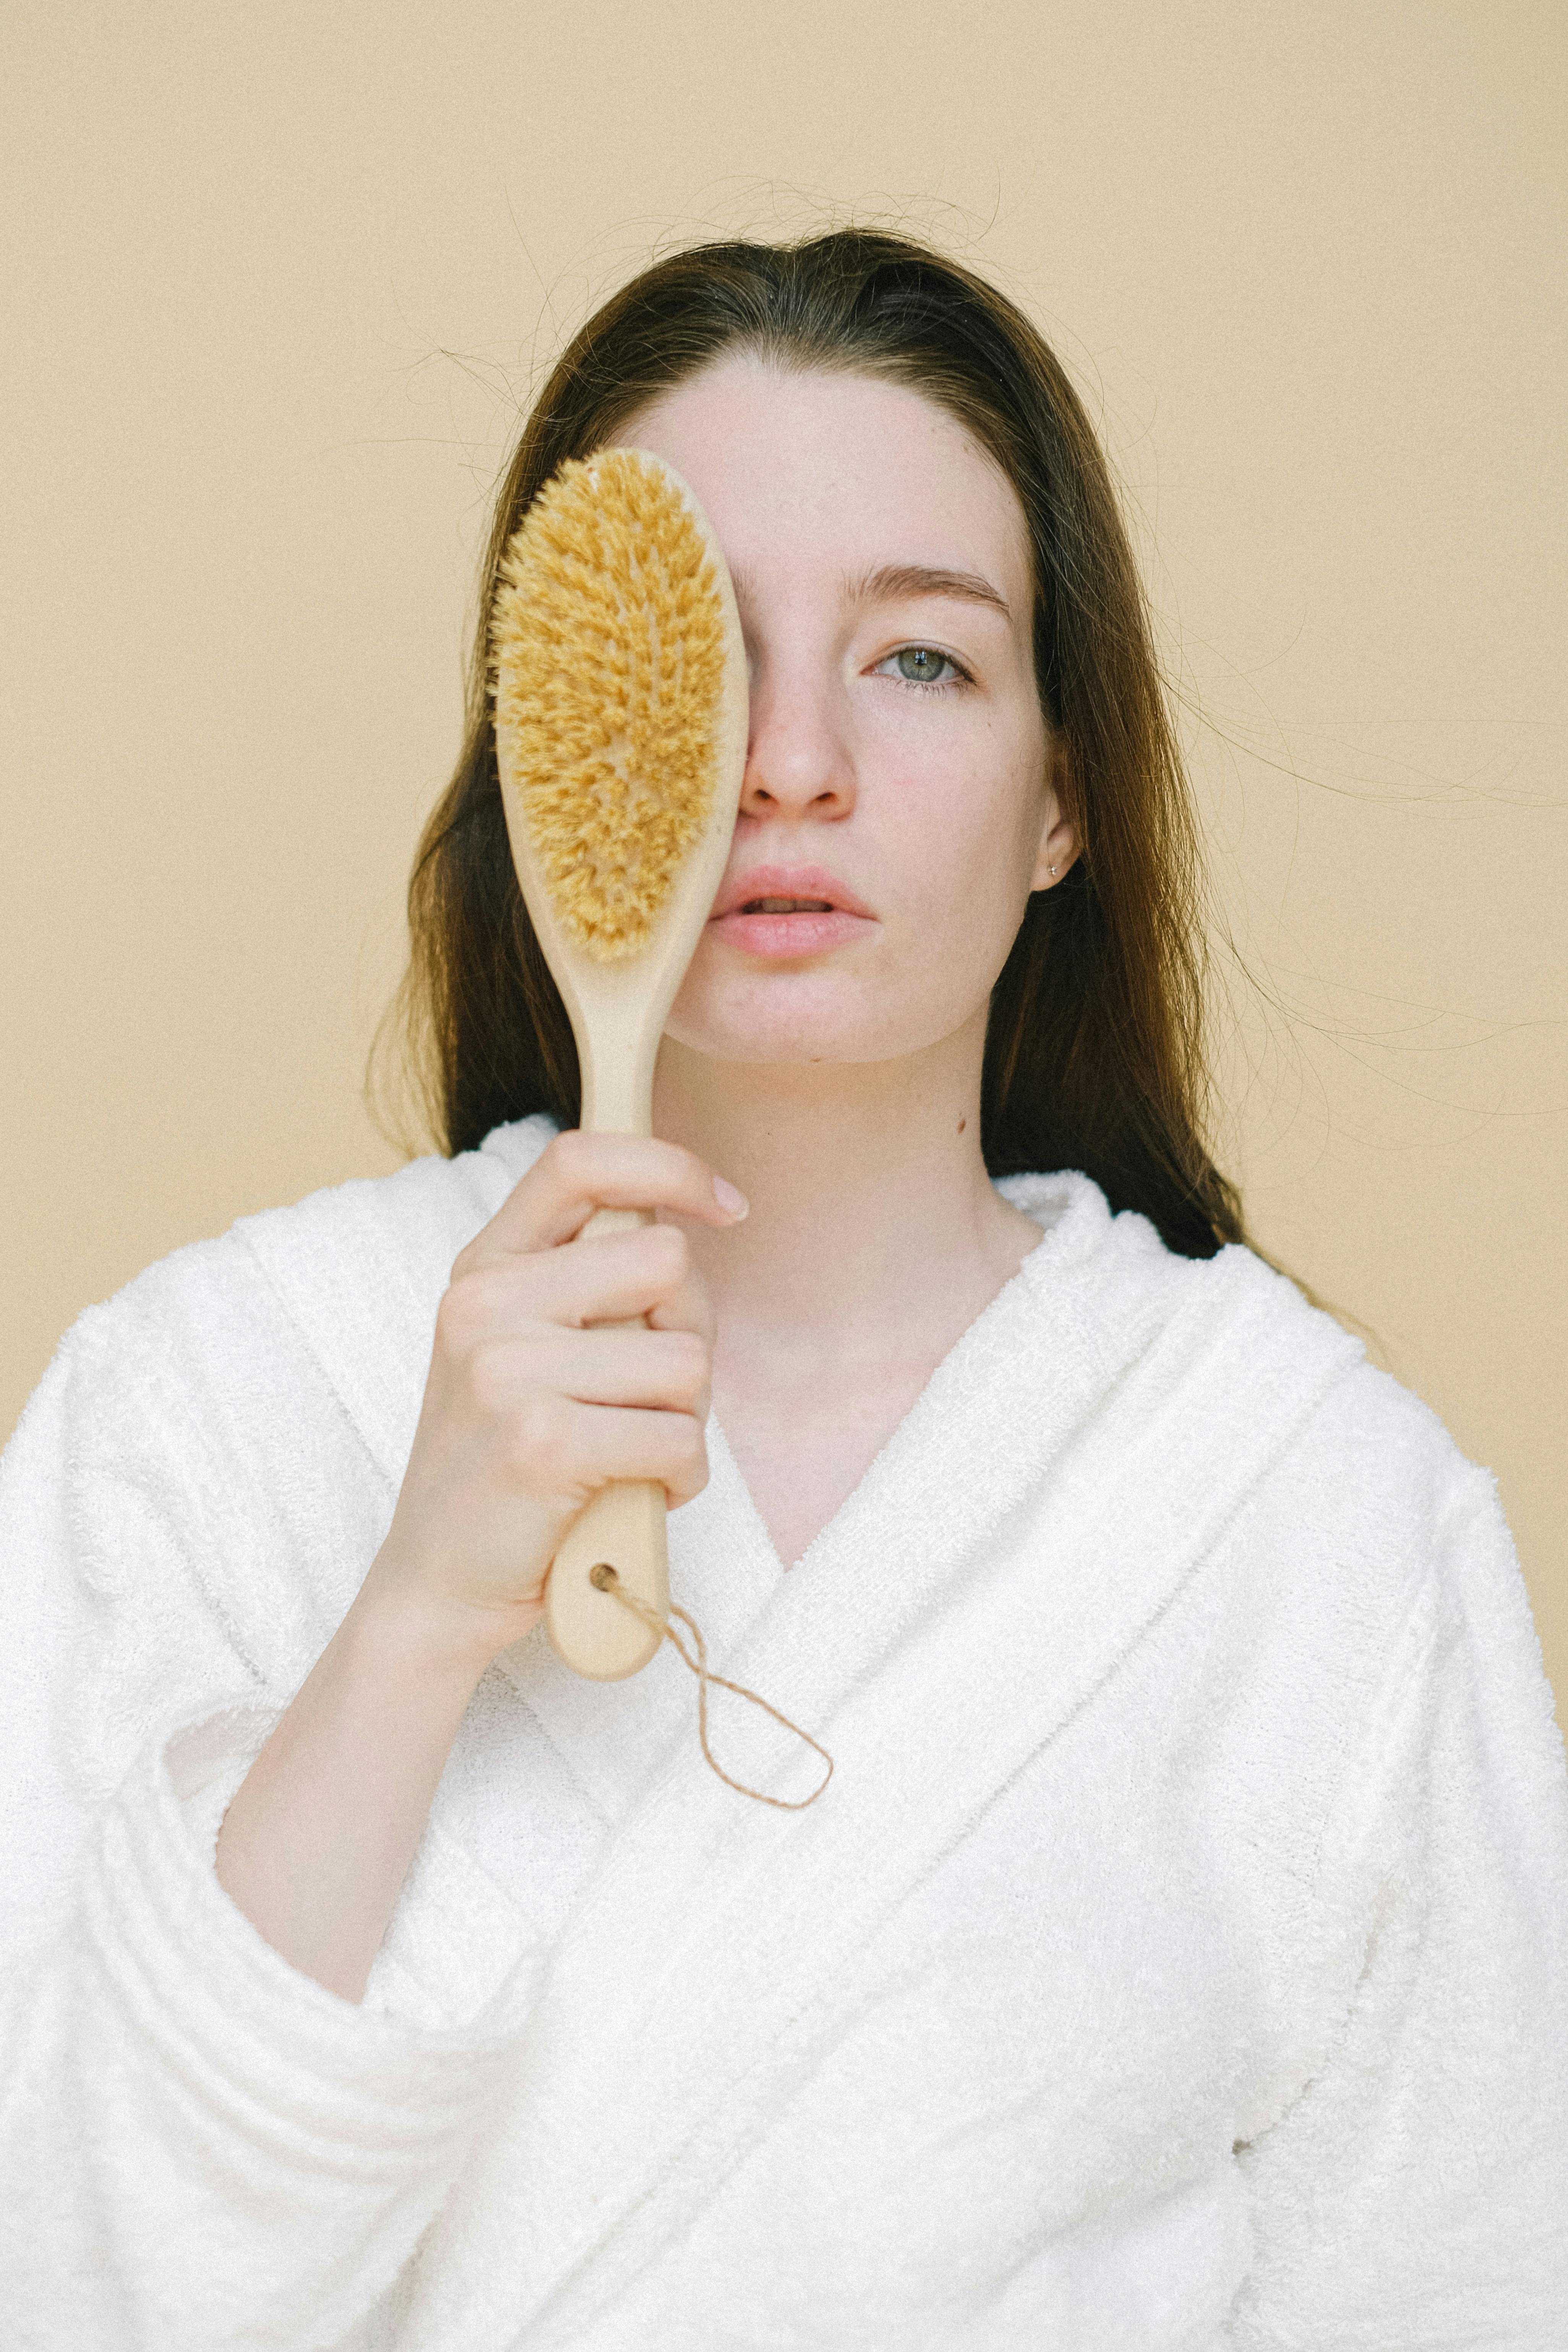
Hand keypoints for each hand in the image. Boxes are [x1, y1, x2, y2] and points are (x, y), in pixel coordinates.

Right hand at [359, 1129, 746, 1669]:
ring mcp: (506, 1372)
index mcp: (483, 1268)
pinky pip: (678, 1438)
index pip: (581, 1160)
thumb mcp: (523, 1350)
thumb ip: (586, 1284)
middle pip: (666, 1262)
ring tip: (632, 1453)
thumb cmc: (508, 1467)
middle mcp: (484, 1305)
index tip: (725, 1207)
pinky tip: (635, 1495)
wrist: (439, 1584)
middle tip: (652, 1396)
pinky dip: (680, 1477)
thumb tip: (690, 1227)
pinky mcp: (541, 1442)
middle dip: (689, 1334)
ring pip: (685, 1361)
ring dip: (687, 1420)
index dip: (670, 1167)